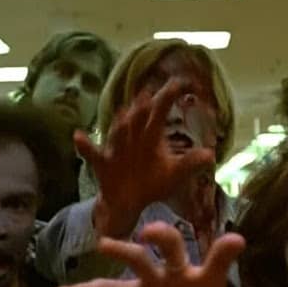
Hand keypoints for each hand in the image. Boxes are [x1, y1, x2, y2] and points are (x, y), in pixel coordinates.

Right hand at [56, 222, 280, 286]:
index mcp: (207, 278)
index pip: (219, 260)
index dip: (226, 251)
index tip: (236, 240)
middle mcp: (178, 270)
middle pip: (171, 245)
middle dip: (162, 237)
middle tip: (151, 232)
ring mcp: (153, 278)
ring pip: (136, 258)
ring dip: (122, 251)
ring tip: (104, 247)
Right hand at [75, 80, 215, 238]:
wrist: (128, 204)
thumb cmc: (151, 184)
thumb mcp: (173, 175)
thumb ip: (189, 164)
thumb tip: (211, 155)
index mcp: (151, 136)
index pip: (160, 111)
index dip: (168, 97)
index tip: (180, 82)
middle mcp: (133, 138)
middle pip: (138, 120)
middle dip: (141, 107)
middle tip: (147, 92)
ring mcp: (116, 149)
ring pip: (118, 134)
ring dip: (120, 125)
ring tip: (123, 114)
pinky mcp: (103, 164)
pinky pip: (92, 154)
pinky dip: (85, 146)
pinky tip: (77, 136)